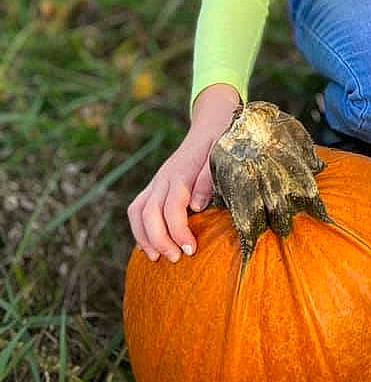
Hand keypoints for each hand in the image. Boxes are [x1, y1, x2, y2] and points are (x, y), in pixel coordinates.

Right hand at [127, 84, 237, 261]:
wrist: (212, 122)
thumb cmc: (222, 142)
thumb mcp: (222, 156)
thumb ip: (209, 179)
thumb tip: (197, 206)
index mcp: (182, 173)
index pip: (173, 207)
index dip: (179, 231)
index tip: (191, 250)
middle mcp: (165, 177)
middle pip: (150, 213)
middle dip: (160, 240)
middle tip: (177, 259)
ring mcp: (157, 181)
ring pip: (138, 212)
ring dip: (145, 238)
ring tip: (158, 259)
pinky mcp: (155, 185)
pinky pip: (137, 208)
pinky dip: (139, 229)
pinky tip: (150, 247)